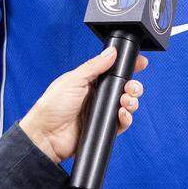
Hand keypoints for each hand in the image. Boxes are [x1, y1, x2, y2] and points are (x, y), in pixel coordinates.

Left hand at [19, 47, 147, 163]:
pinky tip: (122, 114)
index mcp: (90, 81)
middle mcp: (98, 96)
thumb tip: (111, 52)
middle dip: (134, 86)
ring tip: (125, 101)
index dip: (128, 67)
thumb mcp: (73, 80)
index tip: (141, 63)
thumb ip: (94, 66)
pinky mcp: (103, 127)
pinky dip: (126, 118)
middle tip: (131, 88)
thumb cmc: (52, 106)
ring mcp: (101, 112)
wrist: (46, 136)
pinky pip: (122, 123)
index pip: (114, 71)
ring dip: (132, 101)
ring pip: (127, 105)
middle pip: (125, 88)